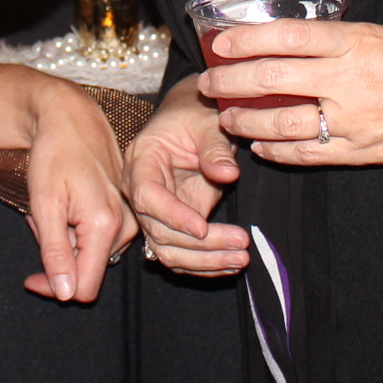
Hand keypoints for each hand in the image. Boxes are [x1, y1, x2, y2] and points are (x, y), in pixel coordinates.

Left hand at [20, 78, 138, 301]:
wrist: (72, 117)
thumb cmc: (54, 155)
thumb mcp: (44, 205)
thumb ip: (56, 252)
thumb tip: (67, 294)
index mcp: (105, 225)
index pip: (85, 287)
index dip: (56, 288)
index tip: (31, 277)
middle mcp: (126, 225)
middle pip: (86, 270)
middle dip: (58, 255)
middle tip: (40, 219)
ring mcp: (129, 218)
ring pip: (90, 254)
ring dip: (65, 240)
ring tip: (54, 206)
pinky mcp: (127, 211)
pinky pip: (98, 238)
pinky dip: (75, 229)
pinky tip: (66, 204)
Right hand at [124, 77, 250, 276]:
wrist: (193, 123)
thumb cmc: (195, 117)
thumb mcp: (207, 123)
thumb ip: (215, 148)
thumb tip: (228, 174)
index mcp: (141, 161)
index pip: (147, 196)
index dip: (172, 215)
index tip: (203, 227)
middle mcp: (142, 192)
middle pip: (159, 231)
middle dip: (200, 245)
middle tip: (240, 242)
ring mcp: (156, 213)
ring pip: (168, 251)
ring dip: (205, 262)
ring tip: (241, 258)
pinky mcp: (173, 226)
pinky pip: (182, 255)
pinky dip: (206, 265)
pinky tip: (232, 262)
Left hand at [199, 19, 382, 169]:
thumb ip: (338, 42)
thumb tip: (290, 45)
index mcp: (356, 42)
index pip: (287, 36)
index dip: (247, 39)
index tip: (220, 42)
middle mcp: (349, 80)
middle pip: (272, 79)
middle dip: (232, 81)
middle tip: (209, 82)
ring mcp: (353, 120)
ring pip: (282, 123)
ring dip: (246, 122)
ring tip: (227, 118)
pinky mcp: (360, 151)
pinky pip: (307, 154)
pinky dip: (278, 152)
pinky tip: (261, 148)